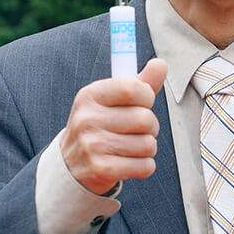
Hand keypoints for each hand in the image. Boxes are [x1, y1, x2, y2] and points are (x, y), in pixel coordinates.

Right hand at [60, 58, 167, 194]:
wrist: (73, 165)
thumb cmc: (102, 125)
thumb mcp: (114, 100)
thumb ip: (139, 83)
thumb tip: (161, 63)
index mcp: (90, 95)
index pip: (133, 88)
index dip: (147, 97)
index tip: (142, 103)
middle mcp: (87, 119)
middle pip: (145, 119)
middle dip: (150, 126)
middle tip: (137, 131)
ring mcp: (92, 146)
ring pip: (148, 144)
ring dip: (148, 147)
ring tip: (131, 147)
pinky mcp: (101, 170)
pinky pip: (145, 166)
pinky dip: (145, 166)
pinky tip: (130, 163)